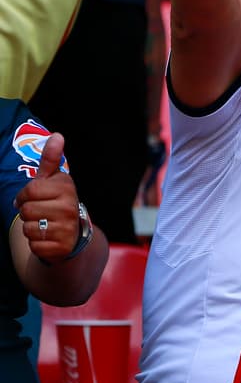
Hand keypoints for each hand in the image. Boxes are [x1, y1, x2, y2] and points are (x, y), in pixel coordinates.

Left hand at [15, 133, 81, 261]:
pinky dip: (36, 244)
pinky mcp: (62, 247)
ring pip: (28, 228)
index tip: (32, 199)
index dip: (23, 196)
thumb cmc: (57, 203)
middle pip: (27, 210)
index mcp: (66, 188)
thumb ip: (51, 159)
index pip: (30, 190)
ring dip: (31, 229)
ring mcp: (67, 228)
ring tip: (45, 226)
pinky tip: (48, 239)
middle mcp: (70, 207)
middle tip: (41, 213)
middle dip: (28, 213)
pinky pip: (34, 245)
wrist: (73, 234)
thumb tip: (57, 135)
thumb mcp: (54, 181)